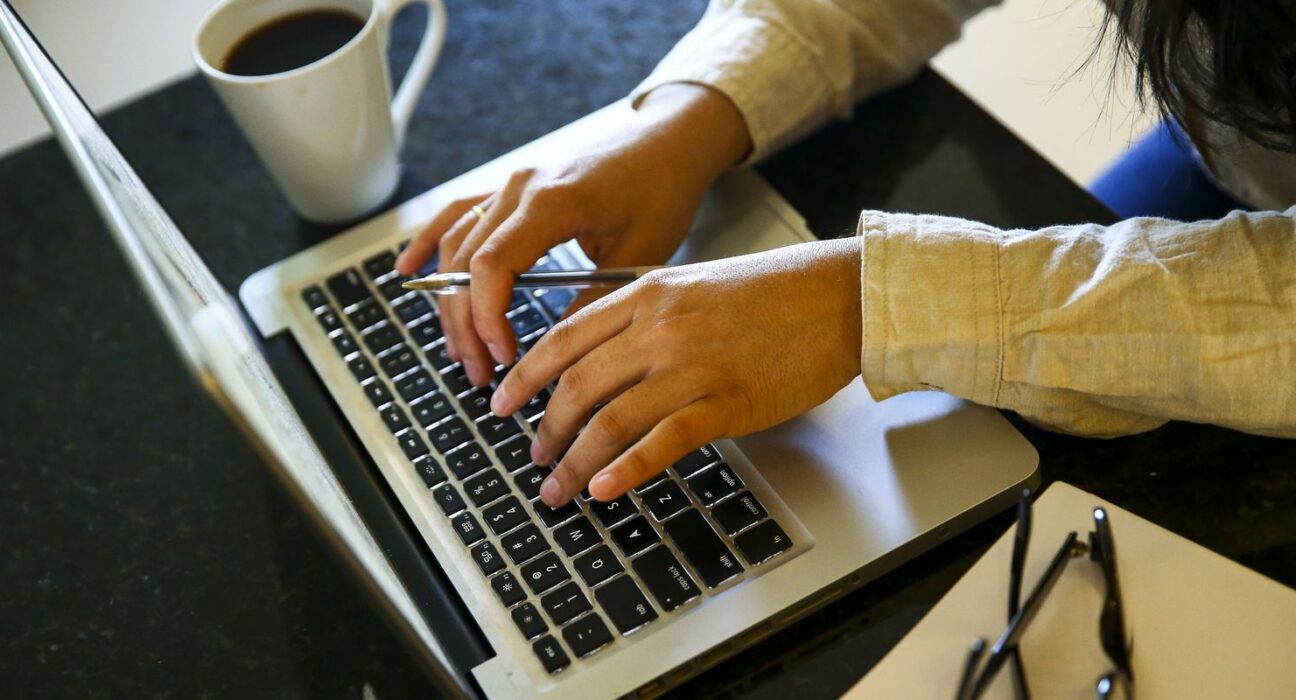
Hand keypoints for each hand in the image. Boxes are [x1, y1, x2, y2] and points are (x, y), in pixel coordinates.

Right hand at [394, 84, 750, 385]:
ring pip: (457, 245)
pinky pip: (458, 213)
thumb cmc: (662, 190)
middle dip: (467, 324)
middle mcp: (520, 187)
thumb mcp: (639, 255)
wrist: (669, 142)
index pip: (493, 266)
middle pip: (467, 263)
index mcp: (551, 202)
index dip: (487, 317)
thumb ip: (593, 302)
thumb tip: (559, 354)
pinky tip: (407, 271)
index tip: (503, 356)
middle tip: (481, 372)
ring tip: (461, 350)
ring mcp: (511, 184)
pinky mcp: (512, 186)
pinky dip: (430, 243)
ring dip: (452, 301)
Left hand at [490, 238, 863, 506]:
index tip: (503, 401)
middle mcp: (660, 327)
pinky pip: (663, 441)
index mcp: (648, 293)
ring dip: (575, 461)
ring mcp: (692, 366)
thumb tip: (602, 360)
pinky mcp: (727, 402)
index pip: (565, 338)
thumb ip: (645, 315)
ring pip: (611, 419)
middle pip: (579, 384)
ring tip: (558, 488)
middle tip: (533, 456)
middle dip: (546, 428)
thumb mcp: (694, 284)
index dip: (525, 375)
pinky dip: (627, 469)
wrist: (839, 296)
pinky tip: (605, 489)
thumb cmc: (774, 292)